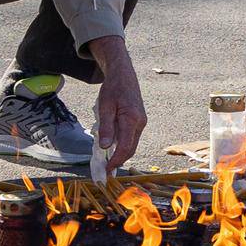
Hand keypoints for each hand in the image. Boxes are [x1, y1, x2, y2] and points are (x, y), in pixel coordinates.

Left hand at [88, 35, 146, 171]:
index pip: (125, 146)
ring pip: (132, 144)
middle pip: (131, 148)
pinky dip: (122, 144)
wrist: (124, 75)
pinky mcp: (139, 122)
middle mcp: (140, 123)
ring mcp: (141, 122)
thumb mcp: (104, 106)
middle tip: (106, 169)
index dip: (116, 160)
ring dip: (120, 153)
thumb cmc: (113, 88)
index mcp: (132, 119)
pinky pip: (131, 137)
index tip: (107, 168)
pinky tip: (112, 146)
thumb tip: (106, 146)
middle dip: (119, 160)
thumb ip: (106, 127)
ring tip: (106, 159)